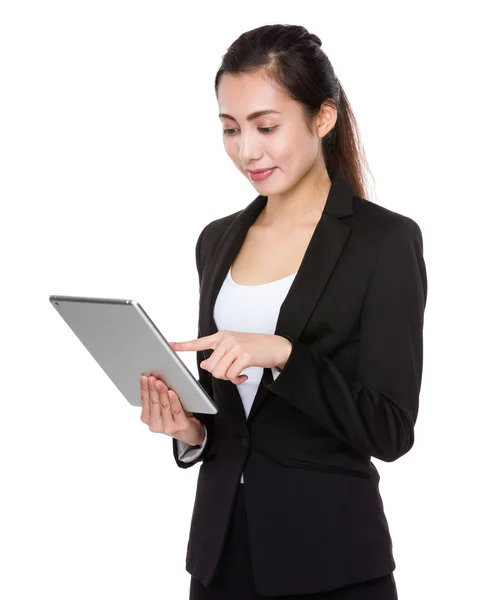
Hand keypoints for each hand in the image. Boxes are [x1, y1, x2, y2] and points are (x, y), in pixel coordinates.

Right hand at [140, 374, 204, 445]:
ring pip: (163, 406)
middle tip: (152, 378)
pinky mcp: (180, 426)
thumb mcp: (162, 408)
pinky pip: (176, 411)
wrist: (189, 432)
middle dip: (152, 389)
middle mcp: (156, 424)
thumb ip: (157, 397)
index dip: (144, 388)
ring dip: (161, 393)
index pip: (144, 401)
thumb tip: (154, 378)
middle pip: (153, 403)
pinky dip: (173, 401)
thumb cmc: (174, 416)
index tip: (144, 377)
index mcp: (148, 419)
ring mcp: (168, 427)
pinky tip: (171, 392)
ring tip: (160, 382)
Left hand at [169, 330, 291, 384]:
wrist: (276, 347)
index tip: (169, 345)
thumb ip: (218, 355)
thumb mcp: (234, 349)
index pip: (198, 342)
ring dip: (229, 377)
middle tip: (233, 371)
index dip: (182, 345)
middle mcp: (226, 340)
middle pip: (211, 367)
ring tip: (239, 372)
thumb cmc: (255, 348)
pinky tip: (245, 374)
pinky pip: (231, 375)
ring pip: (219, 372)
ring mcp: (235, 346)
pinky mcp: (244, 355)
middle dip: (221, 374)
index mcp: (221, 336)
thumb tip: (204, 365)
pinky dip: (237, 379)